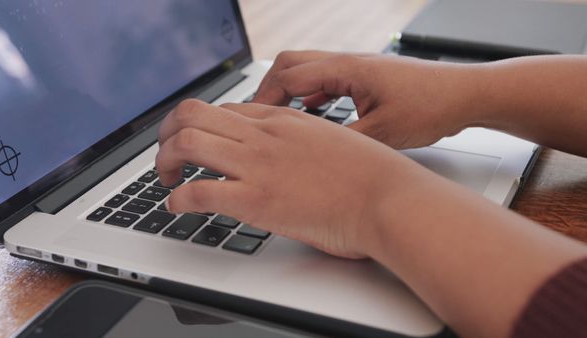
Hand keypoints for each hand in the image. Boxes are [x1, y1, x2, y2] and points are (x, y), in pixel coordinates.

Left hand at [156, 99, 420, 258]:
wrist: (389, 199)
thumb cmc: (372, 178)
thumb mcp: (333, 145)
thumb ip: (305, 146)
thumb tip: (292, 161)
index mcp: (284, 120)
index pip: (225, 110)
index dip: (202, 125)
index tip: (197, 142)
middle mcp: (264, 135)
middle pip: (193, 113)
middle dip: (168, 132)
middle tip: (167, 154)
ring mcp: (258, 164)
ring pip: (186, 142)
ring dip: (164, 160)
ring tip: (165, 178)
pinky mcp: (256, 199)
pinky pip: (198, 191)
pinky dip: (177, 198)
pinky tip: (176, 206)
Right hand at [253, 50, 484, 148]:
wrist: (465, 94)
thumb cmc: (431, 107)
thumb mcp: (383, 133)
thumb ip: (343, 141)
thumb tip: (310, 155)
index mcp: (347, 69)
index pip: (288, 76)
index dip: (264, 99)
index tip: (251, 122)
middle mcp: (347, 62)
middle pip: (290, 63)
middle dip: (268, 88)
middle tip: (257, 117)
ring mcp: (356, 67)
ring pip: (307, 69)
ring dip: (288, 90)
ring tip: (276, 118)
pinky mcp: (365, 77)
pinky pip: (326, 79)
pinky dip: (310, 94)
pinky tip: (311, 113)